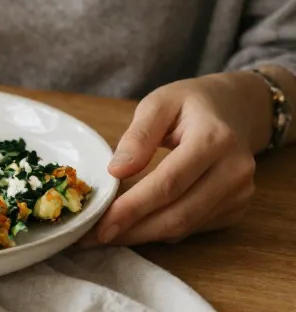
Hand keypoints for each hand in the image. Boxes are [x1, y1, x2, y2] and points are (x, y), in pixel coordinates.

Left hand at [80, 73, 259, 246]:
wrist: (235, 109)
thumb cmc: (191, 103)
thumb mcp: (160, 102)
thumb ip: (138, 135)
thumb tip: (116, 171)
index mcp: (215, 138)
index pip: (169, 182)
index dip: (134, 206)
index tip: (102, 221)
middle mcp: (234, 170)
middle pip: (179, 213)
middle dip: (136, 229)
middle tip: (98, 236)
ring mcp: (240, 194)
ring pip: (186, 226)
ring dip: (146, 235)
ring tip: (112, 232)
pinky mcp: (237, 208)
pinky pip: (195, 227)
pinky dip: (164, 229)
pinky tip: (140, 224)